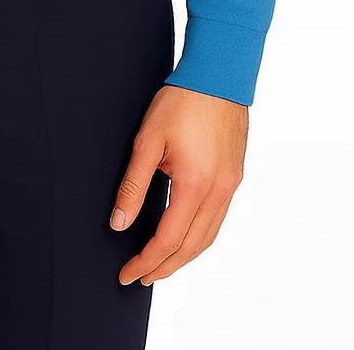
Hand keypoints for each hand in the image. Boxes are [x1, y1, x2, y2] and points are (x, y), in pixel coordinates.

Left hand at [110, 84, 247, 286]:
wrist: (219, 75)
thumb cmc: (182, 101)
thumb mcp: (149, 140)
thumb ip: (133, 184)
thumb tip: (119, 223)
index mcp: (196, 186)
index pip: (168, 241)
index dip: (146, 261)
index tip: (127, 273)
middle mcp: (218, 192)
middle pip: (191, 248)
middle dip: (164, 267)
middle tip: (141, 277)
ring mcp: (230, 186)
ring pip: (208, 238)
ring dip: (184, 257)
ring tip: (161, 265)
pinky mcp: (234, 177)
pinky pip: (218, 220)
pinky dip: (199, 237)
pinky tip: (185, 236)